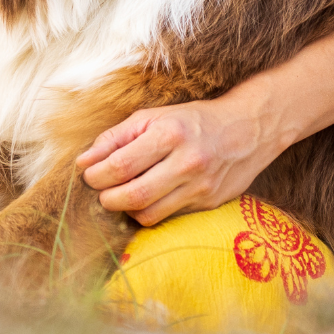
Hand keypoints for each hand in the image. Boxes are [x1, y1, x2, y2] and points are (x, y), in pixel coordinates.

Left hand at [75, 95, 279, 226]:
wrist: (248, 130)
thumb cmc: (192, 120)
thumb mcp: (152, 117)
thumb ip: (115, 138)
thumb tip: (84, 160)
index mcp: (169, 134)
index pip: (121, 164)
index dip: (97, 175)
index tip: (88, 174)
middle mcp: (187, 163)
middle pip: (134, 195)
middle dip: (107, 198)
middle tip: (100, 190)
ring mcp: (201, 187)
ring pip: (149, 213)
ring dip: (126, 209)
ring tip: (120, 194)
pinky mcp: (209, 204)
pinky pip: (168, 216)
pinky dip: (149, 211)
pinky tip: (146, 197)